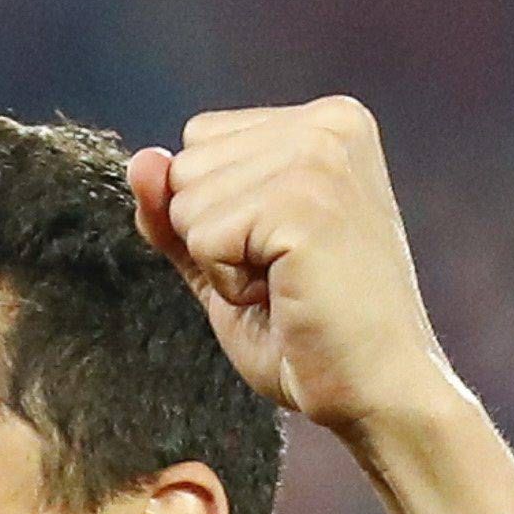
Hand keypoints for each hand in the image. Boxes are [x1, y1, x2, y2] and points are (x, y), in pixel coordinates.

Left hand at [127, 99, 460, 440]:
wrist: (374, 391)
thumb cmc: (308, 332)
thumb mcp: (225, 260)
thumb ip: (176, 208)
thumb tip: (139, 161)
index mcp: (326, 122)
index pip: (200, 139)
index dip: (217, 212)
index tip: (282, 251)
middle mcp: (329, 124)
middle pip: (186, 164)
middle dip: (213, 236)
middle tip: (284, 275)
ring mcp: (319, 158)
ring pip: (186, 201)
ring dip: (220, 264)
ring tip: (287, 285)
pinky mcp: (303, 203)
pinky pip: (202, 238)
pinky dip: (228, 285)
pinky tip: (284, 296)